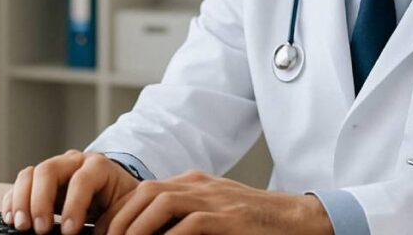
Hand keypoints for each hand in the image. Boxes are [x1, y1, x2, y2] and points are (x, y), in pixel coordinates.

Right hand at [0, 150, 139, 234]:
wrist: (117, 193)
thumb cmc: (120, 202)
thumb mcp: (121, 207)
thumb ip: (109, 216)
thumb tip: (95, 233)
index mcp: (99, 166)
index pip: (82, 180)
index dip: (74, 206)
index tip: (69, 232)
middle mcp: (74, 162)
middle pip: (49, 170)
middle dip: (41, 201)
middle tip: (39, 229)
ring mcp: (55, 168)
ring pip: (30, 174)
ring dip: (21, 201)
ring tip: (22, 226)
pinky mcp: (41, 181)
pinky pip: (21, 184)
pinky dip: (13, 201)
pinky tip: (13, 219)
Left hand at [104, 169, 332, 234]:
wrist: (295, 219)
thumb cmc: (251, 224)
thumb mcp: (213, 212)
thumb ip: (183, 216)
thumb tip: (147, 233)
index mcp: (192, 182)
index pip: (143, 190)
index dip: (118, 213)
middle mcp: (199, 185)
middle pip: (145, 192)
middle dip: (118, 219)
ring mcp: (214, 199)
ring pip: (161, 202)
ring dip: (135, 227)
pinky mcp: (229, 218)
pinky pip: (190, 224)